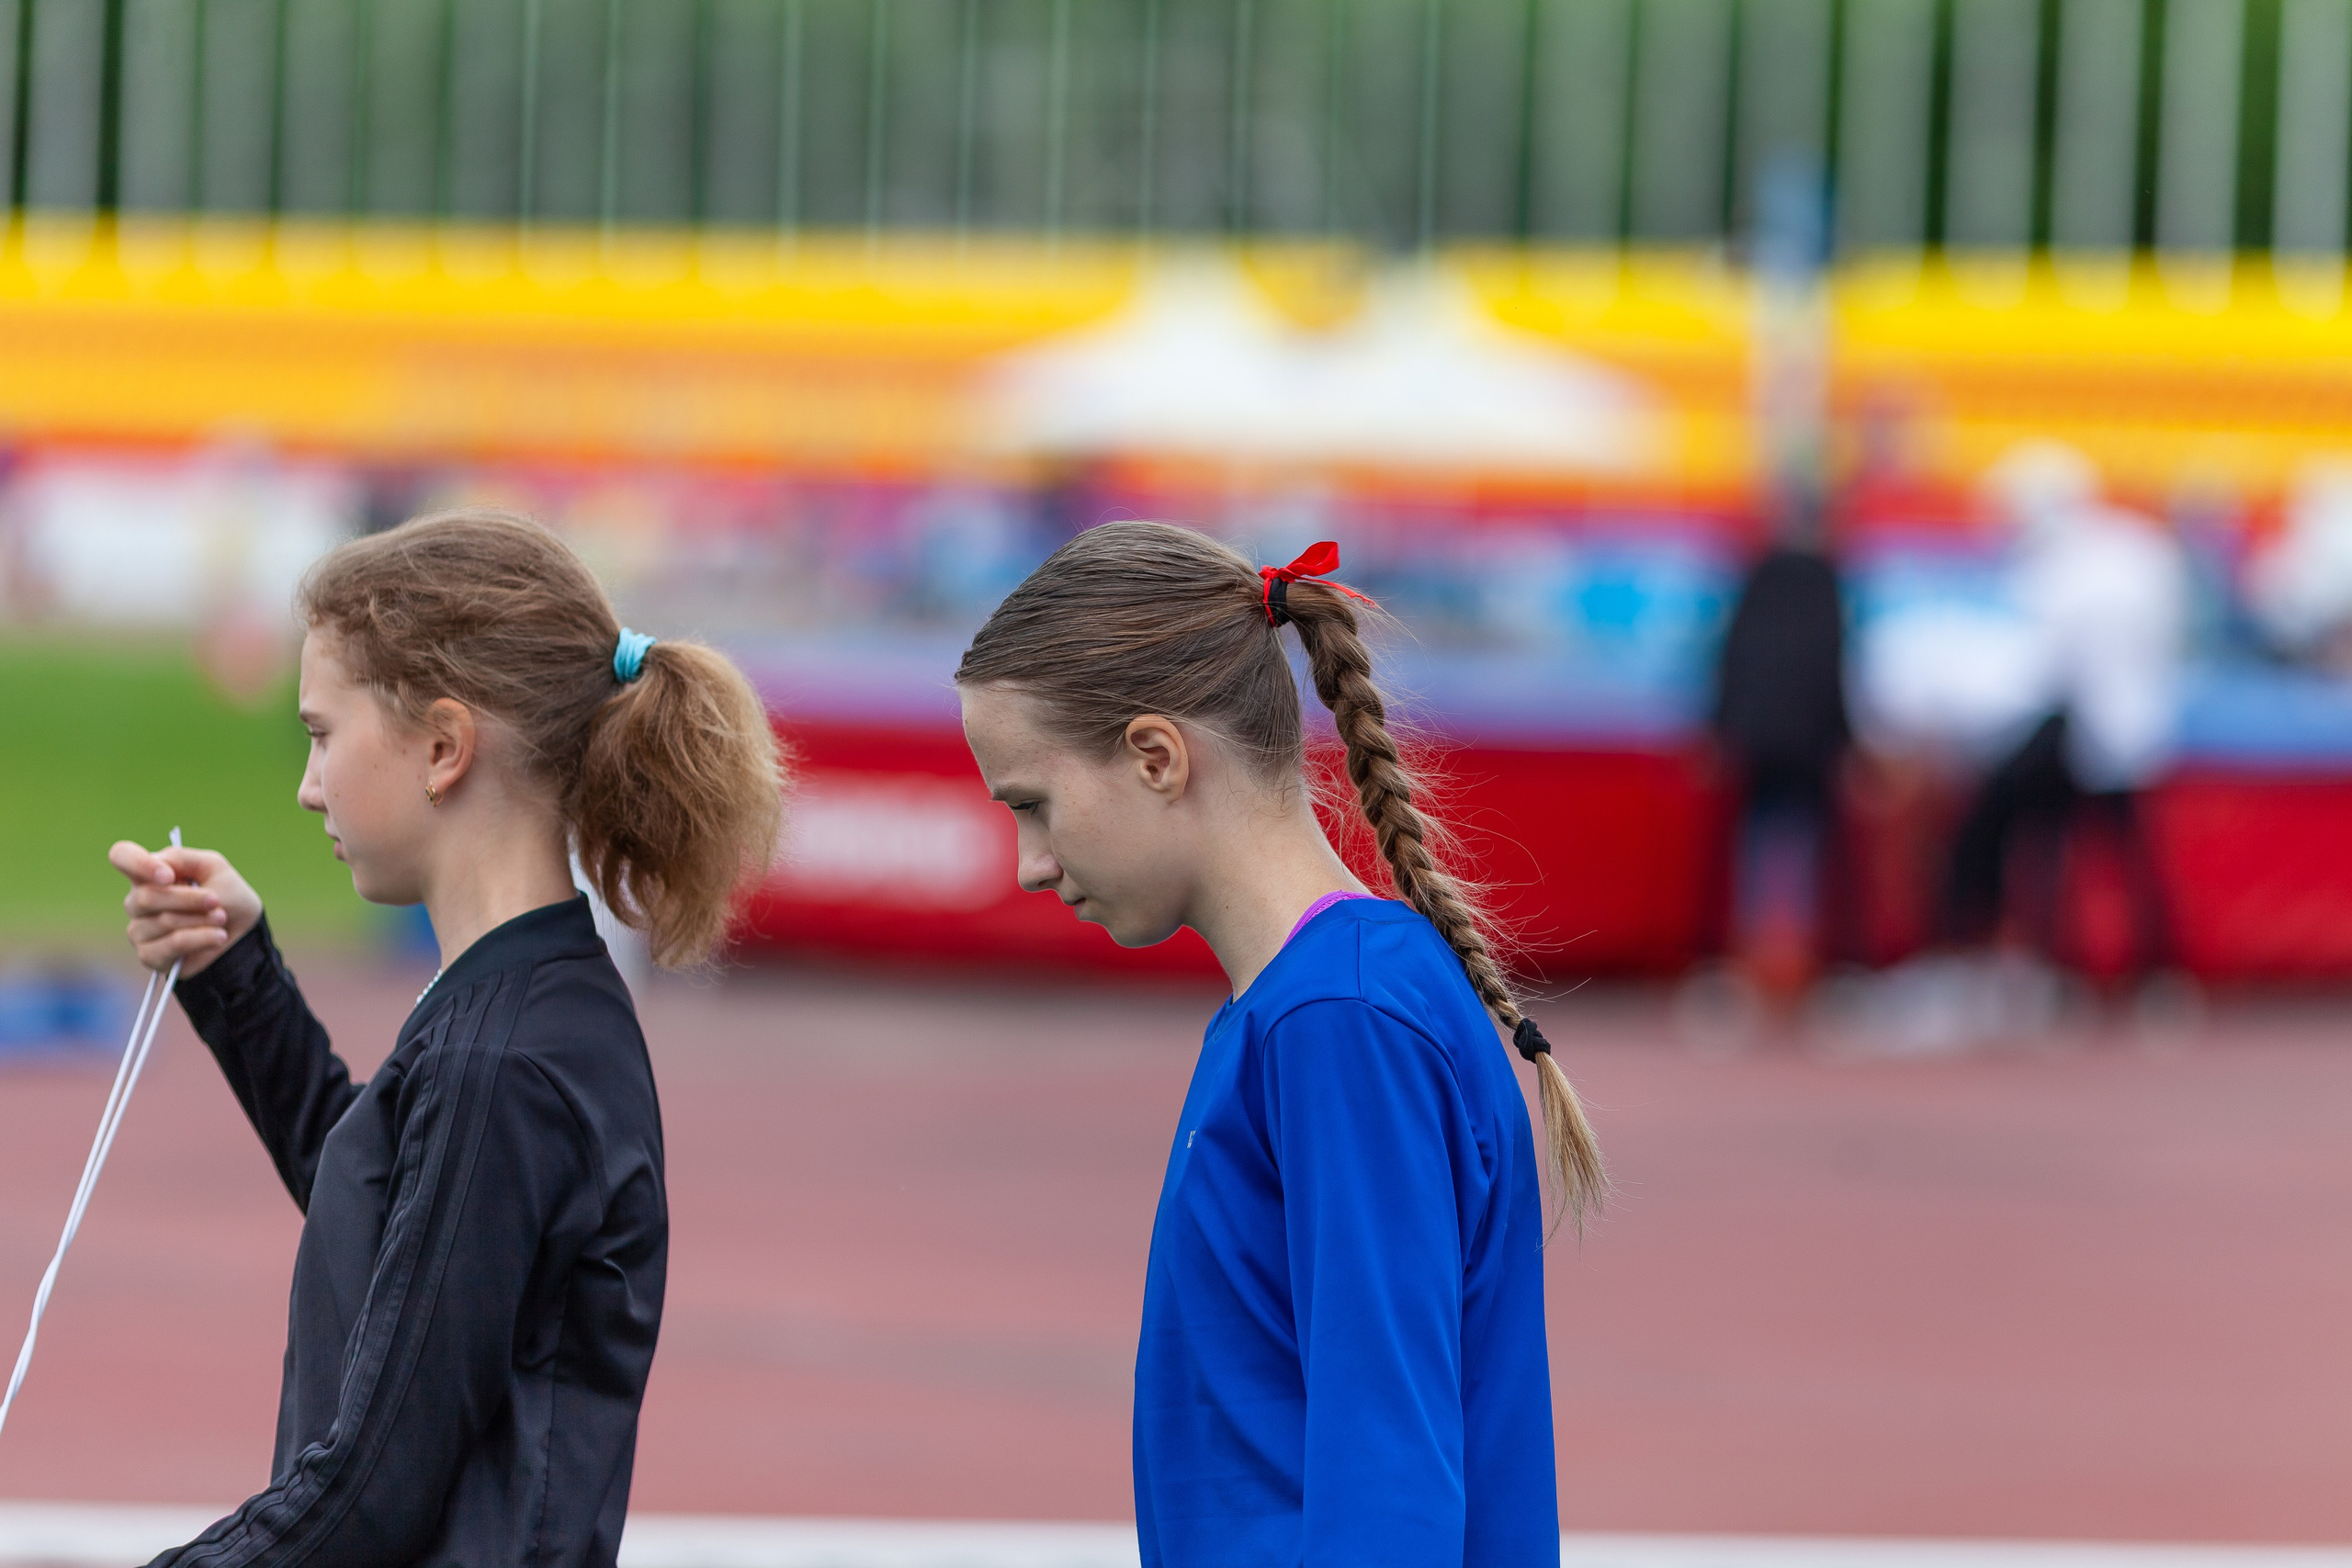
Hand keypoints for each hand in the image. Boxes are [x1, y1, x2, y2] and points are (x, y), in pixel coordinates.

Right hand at [109, 841, 263, 978]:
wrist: (243, 930)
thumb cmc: (226, 893)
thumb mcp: (213, 867)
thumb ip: (183, 859)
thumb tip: (160, 865)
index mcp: (149, 872)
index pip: (122, 856)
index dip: (139, 864)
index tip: (168, 877)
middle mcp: (137, 901)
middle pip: (146, 897)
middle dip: (189, 899)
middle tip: (216, 901)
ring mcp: (139, 930)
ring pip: (163, 921)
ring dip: (201, 919)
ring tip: (221, 918)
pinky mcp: (150, 955)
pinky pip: (171, 945)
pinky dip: (201, 938)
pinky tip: (218, 936)